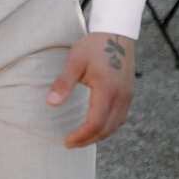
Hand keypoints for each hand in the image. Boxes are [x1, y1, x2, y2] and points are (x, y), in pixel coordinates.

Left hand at [46, 32, 134, 148]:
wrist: (116, 34)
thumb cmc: (93, 46)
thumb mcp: (74, 61)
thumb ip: (63, 83)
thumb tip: (50, 103)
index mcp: (107, 90)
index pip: (95, 123)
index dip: (81, 136)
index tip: (67, 141)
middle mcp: (121, 97)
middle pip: (106, 129)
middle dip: (88, 140)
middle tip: (71, 144)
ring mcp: (127, 96)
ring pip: (116, 125)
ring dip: (99, 135)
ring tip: (82, 139)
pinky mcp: (129, 94)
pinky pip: (121, 118)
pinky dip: (109, 127)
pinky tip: (98, 126)